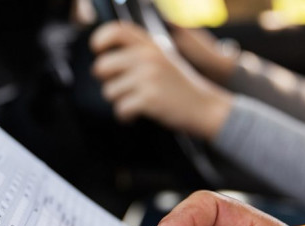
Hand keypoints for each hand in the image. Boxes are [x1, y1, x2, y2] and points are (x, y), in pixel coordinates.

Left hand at [90, 22, 231, 139]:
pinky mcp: (148, 98)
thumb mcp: (163, 59)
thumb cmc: (180, 86)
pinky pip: (120, 109)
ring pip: (109, 91)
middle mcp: (148, 57)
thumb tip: (104, 58)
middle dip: (107, 82)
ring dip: (119, 101)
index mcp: (151, 45)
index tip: (99, 52)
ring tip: (136, 101)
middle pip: (102, 66)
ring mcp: (148, 77)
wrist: (205, 107)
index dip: (100, 40)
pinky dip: (125, 116)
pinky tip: (136, 114)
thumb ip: (138, 52)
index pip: (116, 30)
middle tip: (121, 89)